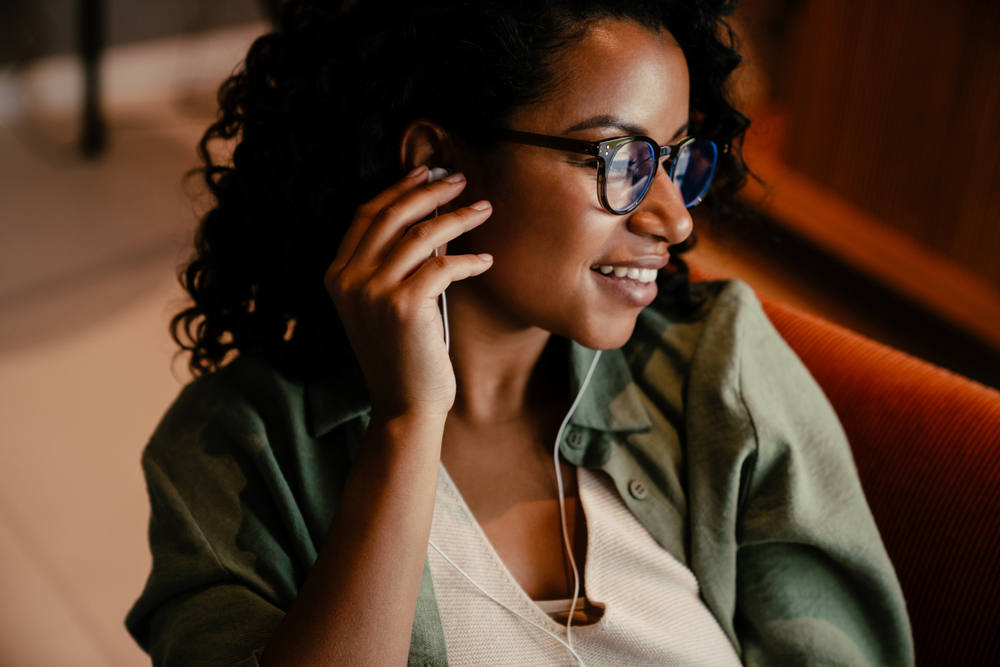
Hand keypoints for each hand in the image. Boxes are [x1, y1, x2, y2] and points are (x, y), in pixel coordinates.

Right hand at [324, 166, 492, 420]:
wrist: (405, 406)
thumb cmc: (403, 356)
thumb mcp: (388, 305)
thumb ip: (398, 265)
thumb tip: (433, 223)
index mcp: (338, 276)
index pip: (366, 215)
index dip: (398, 189)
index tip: (426, 172)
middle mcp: (349, 280)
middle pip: (391, 215)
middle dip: (430, 190)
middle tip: (461, 178)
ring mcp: (374, 292)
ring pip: (422, 235)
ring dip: (459, 217)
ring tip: (485, 208)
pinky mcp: (404, 305)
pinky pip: (444, 265)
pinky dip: (470, 261)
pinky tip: (487, 261)